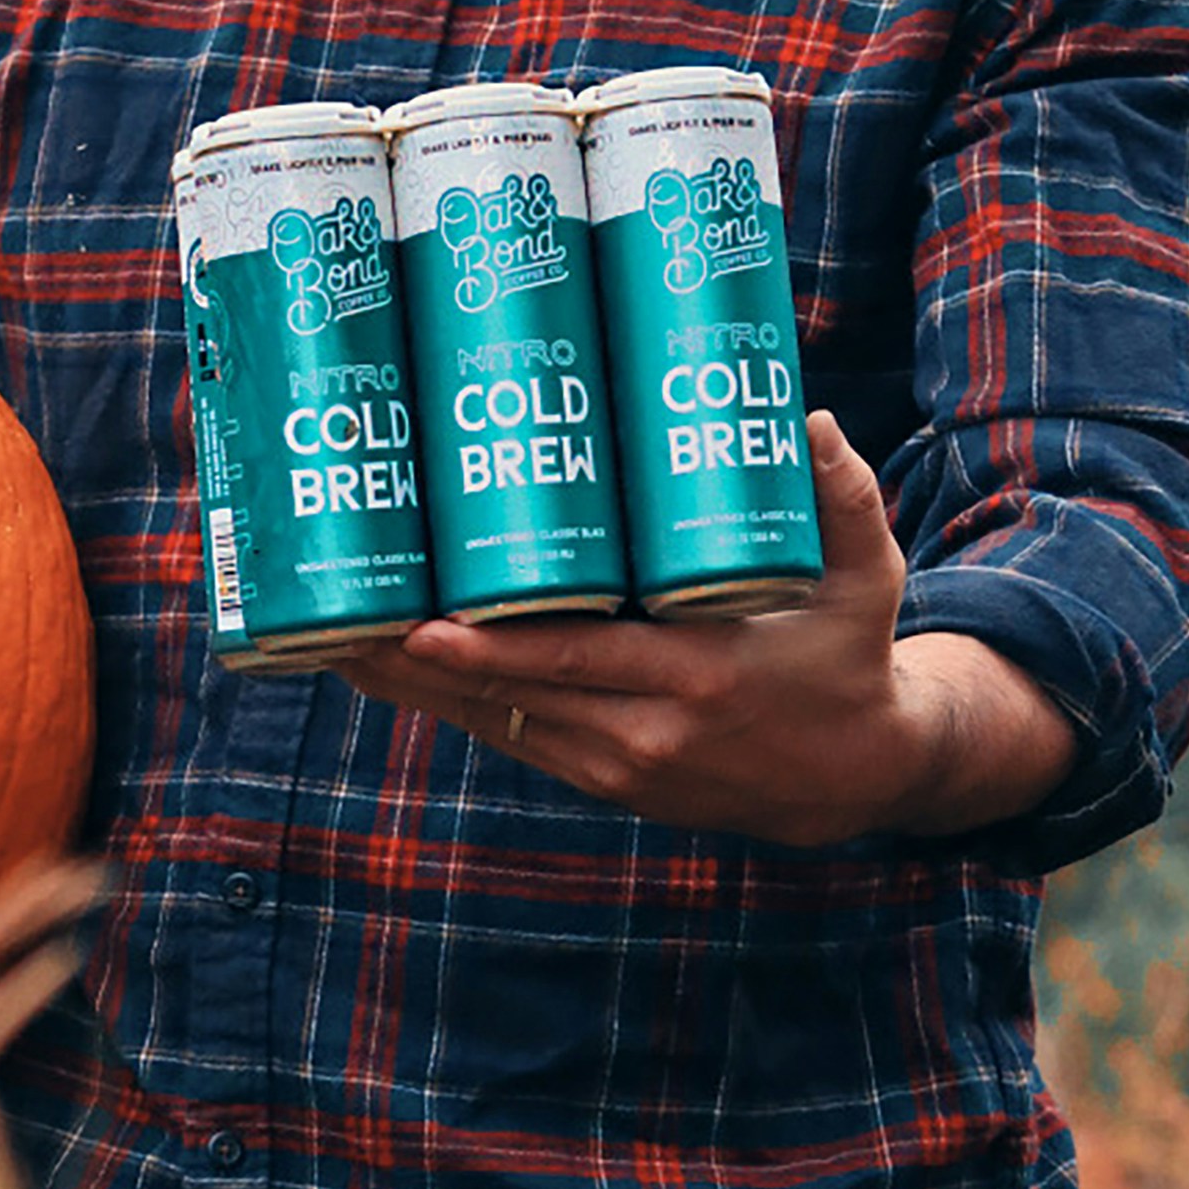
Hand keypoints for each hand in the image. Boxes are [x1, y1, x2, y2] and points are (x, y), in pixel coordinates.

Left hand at [332, 411, 1077, 844]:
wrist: (854, 777)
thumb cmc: (850, 654)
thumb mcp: (867, 577)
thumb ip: (839, 494)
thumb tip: (801, 412)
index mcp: (697, 680)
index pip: (572, 663)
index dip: (488, 650)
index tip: (418, 623)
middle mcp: (642, 733)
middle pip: (504, 696)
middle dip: (409, 662)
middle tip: (326, 616)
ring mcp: (615, 763)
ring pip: (489, 721)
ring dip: (405, 686)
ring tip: (322, 636)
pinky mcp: (599, 777)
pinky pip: (507, 734)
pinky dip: (445, 701)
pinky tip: (384, 663)